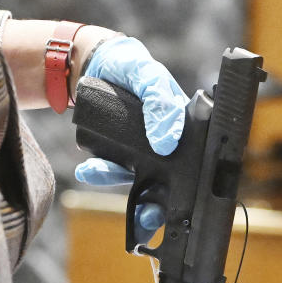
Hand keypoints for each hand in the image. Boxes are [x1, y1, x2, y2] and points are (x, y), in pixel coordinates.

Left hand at [73, 37, 187, 241]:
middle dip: (156, 203)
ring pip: (136, 176)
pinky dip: (99, 171)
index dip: (189, 183)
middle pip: (167, 179)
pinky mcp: (116, 149)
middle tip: (146, 218)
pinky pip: (111, 167)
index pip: (194, 159)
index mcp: (184, 126)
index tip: (178, 202)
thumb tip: (166, 141)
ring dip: (119, 181)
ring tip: (98, 174)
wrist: (95, 63)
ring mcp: (140, 147)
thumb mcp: (148, 75)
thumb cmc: (131, 65)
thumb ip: (159, 99)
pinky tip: (87, 170)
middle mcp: (165, 142)